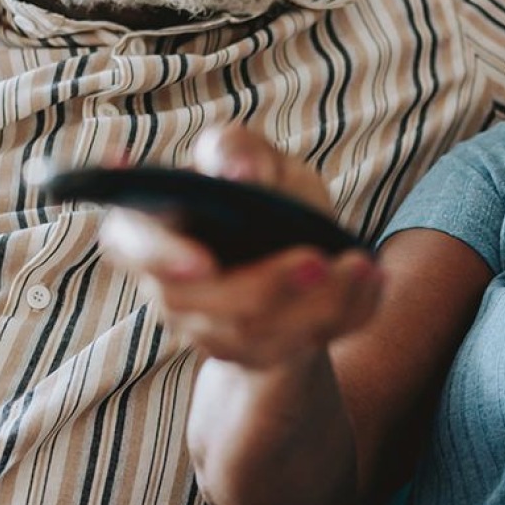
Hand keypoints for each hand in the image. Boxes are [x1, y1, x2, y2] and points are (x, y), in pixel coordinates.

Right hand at [99, 126, 381, 366]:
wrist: (294, 244)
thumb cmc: (261, 190)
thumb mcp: (254, 157)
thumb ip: (238, 149)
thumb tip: (240, 172)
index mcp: (149, 229)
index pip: (132, 246)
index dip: (161, 256)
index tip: (202, 261)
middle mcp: (171, 290)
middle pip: (202, 305)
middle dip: (264, 287)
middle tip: (315, 261)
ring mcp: (212, 332)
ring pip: (255, 336)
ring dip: (314, 305)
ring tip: (358, 265)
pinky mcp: (259, 355)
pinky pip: (302, 347)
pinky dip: (345, 314)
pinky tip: (372, 281)